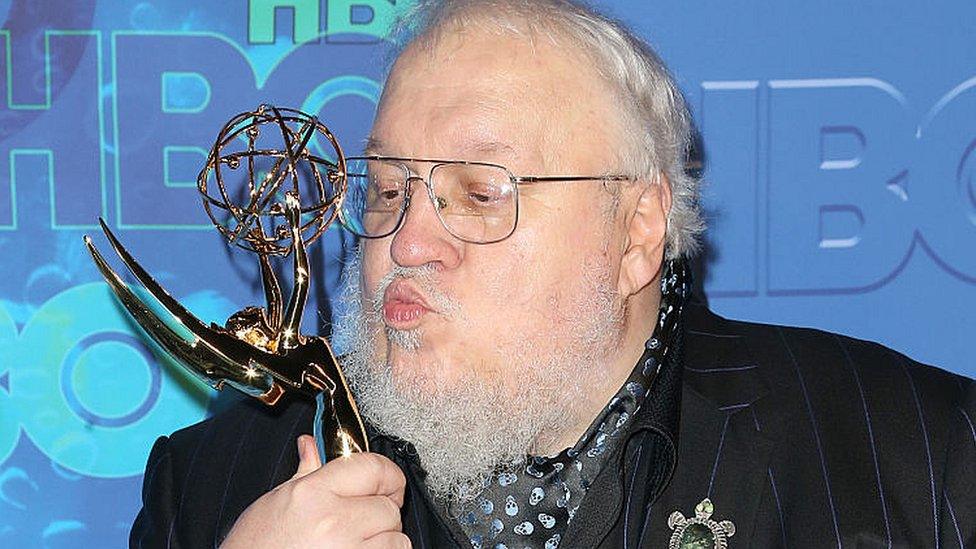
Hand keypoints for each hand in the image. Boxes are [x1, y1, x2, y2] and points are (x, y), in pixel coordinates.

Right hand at [220, 435, 409, 548]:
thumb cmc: (253, 548)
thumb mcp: (274, 503)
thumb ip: (305, 472)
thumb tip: (312, 445)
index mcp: (312, 494)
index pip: (374, 468)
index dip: (386, 473)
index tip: (386, 482)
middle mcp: (333, 522)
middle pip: (388, 506)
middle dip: (380, 511)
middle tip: (361, 518)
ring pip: (397, 538)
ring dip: (384, 539)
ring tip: (357, 541)